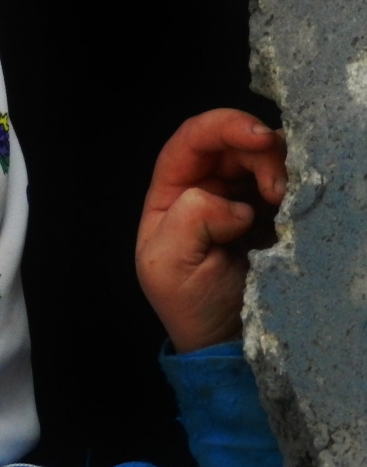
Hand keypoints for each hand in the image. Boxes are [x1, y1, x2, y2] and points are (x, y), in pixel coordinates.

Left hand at [135, 109, 286, 353]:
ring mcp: (241, 199)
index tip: (258, 136)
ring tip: (283, 206)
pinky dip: (297, 188)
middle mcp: (204, 188)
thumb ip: (190, 220)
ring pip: (266, 159)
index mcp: (169, 195)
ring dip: (281, 172)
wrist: (230, 340)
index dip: (222, 126)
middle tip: (277, 190)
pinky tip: (294, 210)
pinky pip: (289, 184)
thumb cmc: (191, 304)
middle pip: (234, 144)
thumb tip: (233, 205)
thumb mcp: (169, 264)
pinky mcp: (273, 214)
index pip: (190, 141)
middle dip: (261, 153)